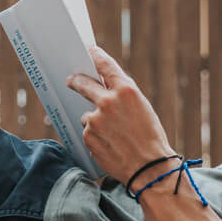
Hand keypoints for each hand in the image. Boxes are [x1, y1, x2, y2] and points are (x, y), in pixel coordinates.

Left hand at [66, 46, 175, 184]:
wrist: (149, 168)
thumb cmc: (150, 138)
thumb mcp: (142, 107)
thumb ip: (123, 95)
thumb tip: (104, 85)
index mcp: (126, 90)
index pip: (105, 65)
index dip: (95, 56)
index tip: (89, 51)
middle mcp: (108, 101)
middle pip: (83, 83)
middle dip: (76, 80)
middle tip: (71, 80)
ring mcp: (95, 119)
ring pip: (88, 114)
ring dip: (95, 121)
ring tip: (115, 136)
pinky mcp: (88, 136)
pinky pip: (88, 132)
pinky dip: (96, 137)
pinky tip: (111, 145)